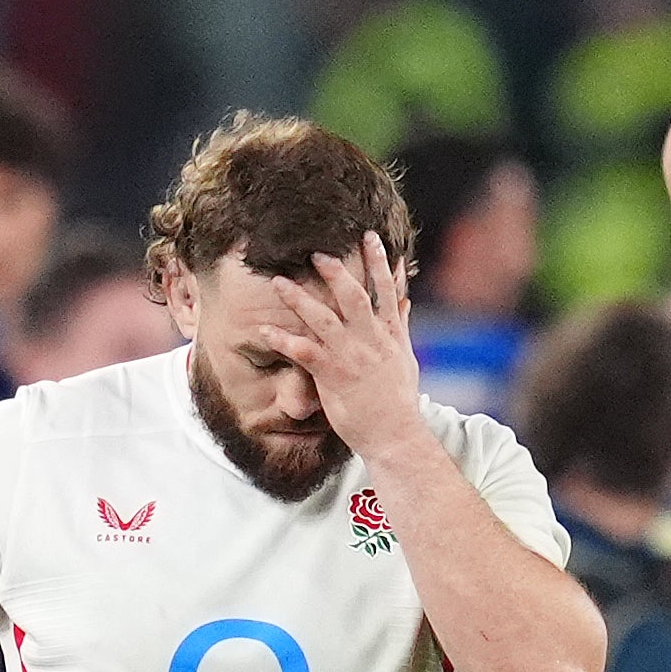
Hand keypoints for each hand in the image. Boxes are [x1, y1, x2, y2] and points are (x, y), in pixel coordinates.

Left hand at [270, 242, 434, 463]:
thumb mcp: (406, 358)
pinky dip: (283, 340)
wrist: (396, 434)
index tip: (370, 237)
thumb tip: (404, 300)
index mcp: (389, 334)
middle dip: (336, 271)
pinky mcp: (333, 376)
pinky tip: (264, 330)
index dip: (379, 262)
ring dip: (299, 299)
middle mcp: (371, 340)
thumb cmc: (399, 400)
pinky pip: (304, 353)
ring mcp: (352, 357)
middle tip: (317, 251)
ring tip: (279, 282)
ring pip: (324, 319)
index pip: (387, 290)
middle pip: (353, 296)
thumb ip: (401, 325)